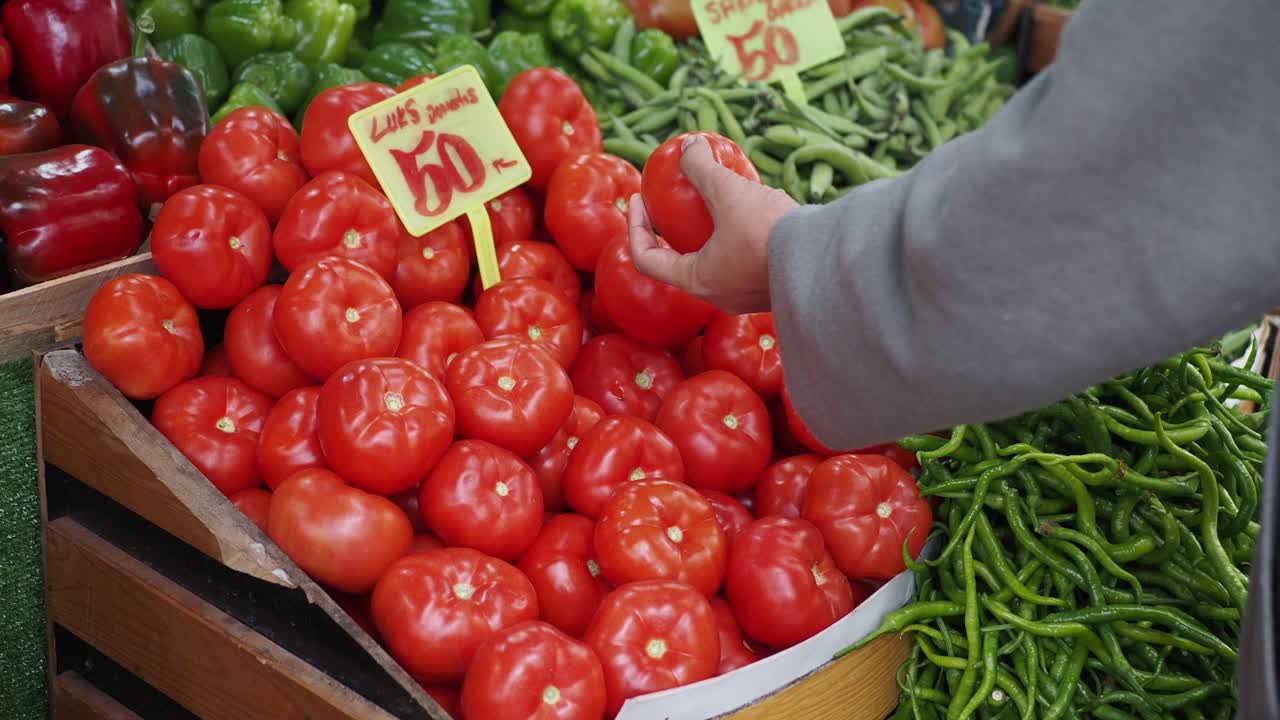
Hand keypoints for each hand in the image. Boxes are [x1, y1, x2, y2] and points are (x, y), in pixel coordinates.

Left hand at [628, 135, 798, 313]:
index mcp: (696, 280)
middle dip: (671, 231)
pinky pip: (744, 263)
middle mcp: (717, 296)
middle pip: (680, 263)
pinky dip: (738, 238)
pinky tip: (755, 210)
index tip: (640, 200)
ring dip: (709, 233)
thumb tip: (688, 146)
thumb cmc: (767, 233)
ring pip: (716, 263)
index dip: (635, 227)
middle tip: (671, 203)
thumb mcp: (729, 192)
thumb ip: (702, 169)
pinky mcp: (770, 289)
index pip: (647, 259)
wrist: (825, 262)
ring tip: (718, 201)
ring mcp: (745, 297)